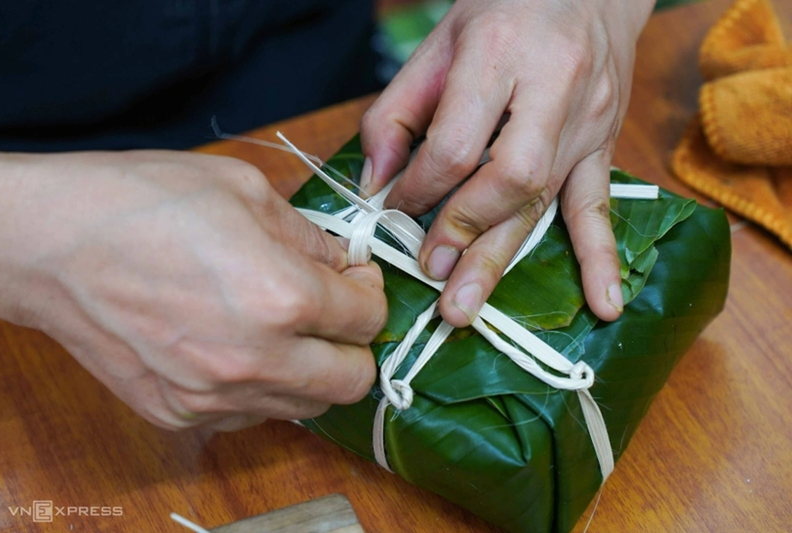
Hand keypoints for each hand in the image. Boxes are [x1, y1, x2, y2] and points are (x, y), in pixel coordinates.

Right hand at [0, 151, 386, 430]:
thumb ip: (310, 235)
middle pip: (352, 381)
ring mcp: (214, 397)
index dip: (370, 291)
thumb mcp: (243, 190)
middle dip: (356, 343)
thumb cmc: (140, 203)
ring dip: (313, 369)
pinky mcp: (179, 413)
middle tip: (335, 309)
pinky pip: (251, 413)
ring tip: (287, 328)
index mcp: (281, 298)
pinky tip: (238, 347)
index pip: (367, 318)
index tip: (355, 275)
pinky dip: (262, 387)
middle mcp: (255, 361)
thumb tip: (345, 263)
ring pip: (306, 407)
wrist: (49, 244)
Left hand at [360, 0, 654, 326]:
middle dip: (463, 231)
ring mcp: (587, 122)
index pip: (457, 143)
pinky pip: (600, 204)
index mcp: (500, 54)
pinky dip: (599, 258)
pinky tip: (604, 305)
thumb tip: (376, 184)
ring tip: (466, 306)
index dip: (419, 187)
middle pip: (508, 178)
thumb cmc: (506, 7)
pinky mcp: (604, 143)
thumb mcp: (437, 43)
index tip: (394, 213)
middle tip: (430, 274)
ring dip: (502, 257)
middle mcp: (553, 89)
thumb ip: (397, 112)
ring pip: (543, 200)